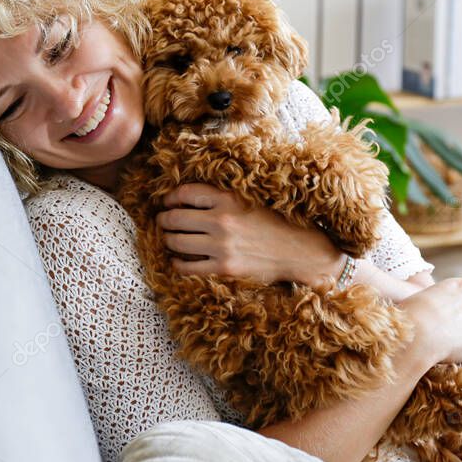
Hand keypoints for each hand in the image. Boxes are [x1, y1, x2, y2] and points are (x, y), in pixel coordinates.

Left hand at [158, 183, 342, 285]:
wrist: (299, 251)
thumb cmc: (275, 223)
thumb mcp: (249, 200)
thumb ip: (222, 198)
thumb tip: (189, 197)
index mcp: (229, 199)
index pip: (186, 193)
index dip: (170, 197)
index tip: (167, 202)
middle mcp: (222, 221)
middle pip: (175, 218)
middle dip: (164, 220)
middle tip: (162, 221)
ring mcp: (222, 246)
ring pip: (177, 242)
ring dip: (168, 240)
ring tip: (170, 239)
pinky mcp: (224, 268)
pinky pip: (187, 267)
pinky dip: (177, 263)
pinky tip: (179, 260)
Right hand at [398, 277, 461, 367]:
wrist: (418, 332)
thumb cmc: (411, 314)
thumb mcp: (423, 296)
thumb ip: (436, 301)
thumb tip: (434, 313)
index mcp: (460, 285)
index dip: (452, 312)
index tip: (442, 321)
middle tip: (445, 336)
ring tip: (445, 348)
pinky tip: (450, 358)